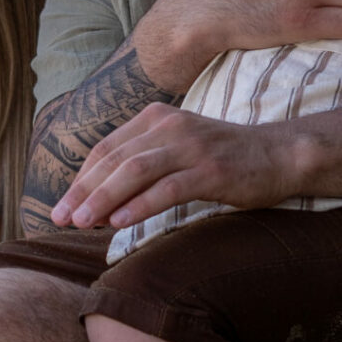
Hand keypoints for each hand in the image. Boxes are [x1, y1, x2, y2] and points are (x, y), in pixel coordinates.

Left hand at [51, 103, 299, 230]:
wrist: (281, 154)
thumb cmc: (225, 159)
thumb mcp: (178, 148)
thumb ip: (143, 162)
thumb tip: (98, 198)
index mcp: (157, 117)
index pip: (106, 149)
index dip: (80, 179)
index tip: (61, 208)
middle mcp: (171, 126)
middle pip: (114, 160)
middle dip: (83, 191)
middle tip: (60, 219)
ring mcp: (193, 146)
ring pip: (135, 171)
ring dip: (103, 199)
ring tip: (81, 223)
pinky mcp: (213, 169)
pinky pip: (168, 188)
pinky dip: (139, 205)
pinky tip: (119, 222)